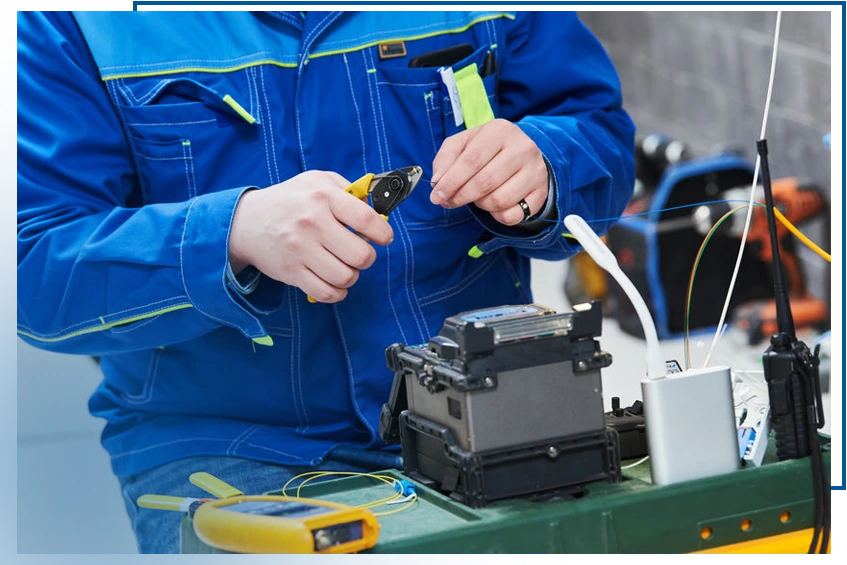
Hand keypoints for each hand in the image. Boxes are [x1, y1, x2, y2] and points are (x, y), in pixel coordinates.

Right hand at [229, 171, 393, 302]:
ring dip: (351, 275)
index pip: (367, 220)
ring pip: (346, 277)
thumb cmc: (290, 200)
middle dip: (367, 257)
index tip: (384, 238)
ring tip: (344, 265)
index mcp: (323, 197)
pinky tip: (334, 281)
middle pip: (361, 256)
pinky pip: (327, 293)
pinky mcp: (291, 271)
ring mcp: (300, 249)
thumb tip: (378, 210)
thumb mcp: (318, 181)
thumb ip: (350, 191)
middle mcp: (312, 223)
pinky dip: (337, 292)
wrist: (246, 221)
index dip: (383, 233)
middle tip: (358, 252)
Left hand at [430, 119, 548, 225]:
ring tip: (477, 197)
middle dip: (461, 197)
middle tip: (449, 202)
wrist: (521, 153)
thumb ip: (445, 159)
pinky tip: (494, 205)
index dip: (450, 182)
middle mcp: (522, 148)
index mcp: (500, 131)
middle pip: (484, 183)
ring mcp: (535, 171)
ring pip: (499, 201)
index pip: (471, 161)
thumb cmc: (486, 149)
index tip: (436, 197)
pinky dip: (498, 216)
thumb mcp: (463, 144)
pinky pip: (513, 215)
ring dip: (480, 205)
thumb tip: (438, 181)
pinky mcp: (541, 192)